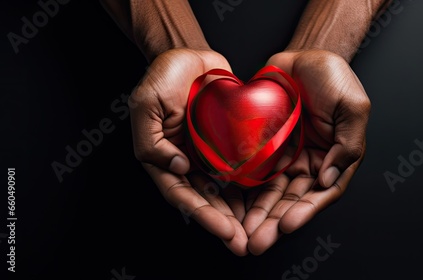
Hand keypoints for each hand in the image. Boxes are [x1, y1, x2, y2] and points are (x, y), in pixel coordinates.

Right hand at [129, 48, 248, 255]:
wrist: (191, 55)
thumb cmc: (164, 77)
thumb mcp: (146, 105)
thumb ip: (153, 141)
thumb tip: (179, 168)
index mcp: (164, 159)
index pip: (183, 195)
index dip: (203, 216)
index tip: (225, 231)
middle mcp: (189, 162)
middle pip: (207, 200)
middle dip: (225, 224)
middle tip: (244, 243)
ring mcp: (210, 154)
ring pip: (227, 190)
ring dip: (241, 213)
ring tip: (258, 232)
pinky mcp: (230, 142)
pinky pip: (242, 167)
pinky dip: (253, 185)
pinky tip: (267, 200)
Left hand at [242, 50, 370, 254]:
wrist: (301, 56)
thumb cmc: (332, 77)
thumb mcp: (352, 107)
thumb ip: (347, 145)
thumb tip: (328, 180)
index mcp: (334, 159)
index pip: (321, 193)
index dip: (305, 211)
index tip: (287, 225)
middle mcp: (309, 163)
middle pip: (292, 200)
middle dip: (275, 222)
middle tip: (258, 242)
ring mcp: (285, 156)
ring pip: (270, 192)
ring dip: (257, 215)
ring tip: (243, 232)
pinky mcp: (263, 147)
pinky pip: (252, 171)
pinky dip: (243, 190)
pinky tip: (232, 205)